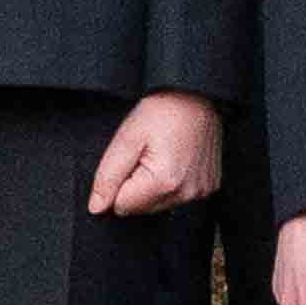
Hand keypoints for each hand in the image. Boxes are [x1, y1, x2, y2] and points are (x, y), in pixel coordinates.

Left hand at [87, 89, 226, 215]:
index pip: (122, 206)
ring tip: (161, 154)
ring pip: (158, 205)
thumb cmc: (163, 111)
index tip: (131, 158)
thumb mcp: (127, 138)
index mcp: (163, 183)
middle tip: (145, 154)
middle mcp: (186, 193)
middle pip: (141, 209)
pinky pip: (178, 197)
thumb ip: (108, 176)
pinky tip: (174, 159)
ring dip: (152, 186)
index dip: (118, 183)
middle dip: (135, 185)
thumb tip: (97, 208)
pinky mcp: (208, 187)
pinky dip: (170, 183)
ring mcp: (200, 192)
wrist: (197, 95)